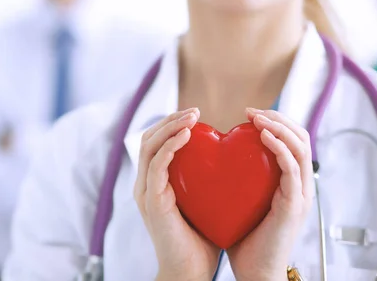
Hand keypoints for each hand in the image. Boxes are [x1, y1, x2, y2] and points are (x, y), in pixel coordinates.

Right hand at [135, 108, 220, 280]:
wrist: (190, 272)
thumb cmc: (201, 240)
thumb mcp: (205, 201)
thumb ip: (207, 181)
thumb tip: (230, 161)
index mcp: (156, 183)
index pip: (156, 143)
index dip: (172, 124)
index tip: (196, 115)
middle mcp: (146, 184)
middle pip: (149, 138)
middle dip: (170, 119)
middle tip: (195, 111)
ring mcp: (146, 191)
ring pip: (149, 145)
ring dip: (170, 126)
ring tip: (192, 117)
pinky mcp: (151, 200)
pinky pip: (157, 165)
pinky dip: (170, 146)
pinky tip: (188, 135)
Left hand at [227, 108, 313, 280]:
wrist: (254, 273)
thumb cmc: (243, 239)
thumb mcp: (240, 200)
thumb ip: (236, 179)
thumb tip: (212, 158)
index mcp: (287, 183)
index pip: (291, 140)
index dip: (273, 121)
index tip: (248, 113)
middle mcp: (299, 185)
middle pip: (301, 137)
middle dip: (277, 117)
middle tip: (251, 111)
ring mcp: (300, 194)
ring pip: (301, 147)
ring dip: (280, 126)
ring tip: (257, 117)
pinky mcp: (294, 205)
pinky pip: (292, 168)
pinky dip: (280, 147)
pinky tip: (262, 136)